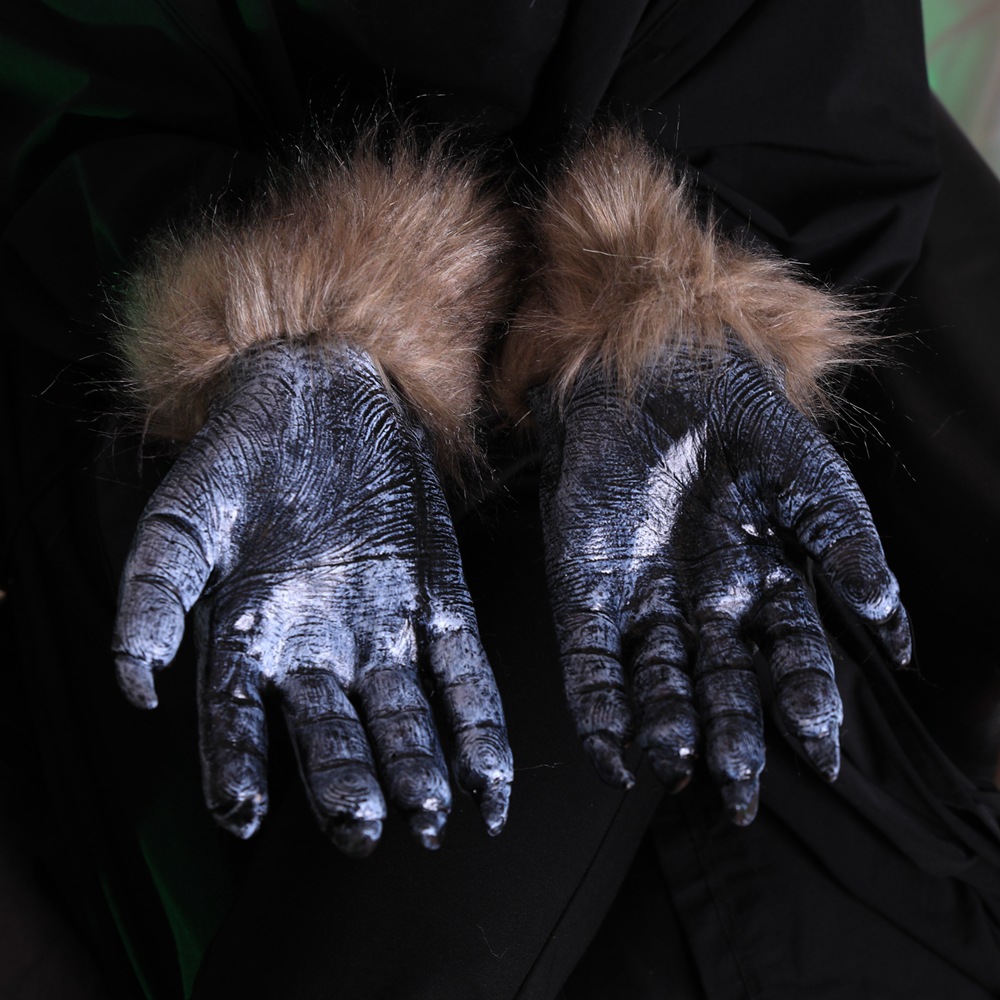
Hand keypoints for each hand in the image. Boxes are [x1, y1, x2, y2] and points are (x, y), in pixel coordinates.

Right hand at [113, 341, 512, 855]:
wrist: (321, 392)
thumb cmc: (244, 454)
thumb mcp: (187, 511)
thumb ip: (155, 592)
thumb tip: (133, 680)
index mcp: (251, 638)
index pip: (239, 721)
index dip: (236, 767)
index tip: (241, 814)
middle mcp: (320, 651)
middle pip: (332, 734)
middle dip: (348, 785)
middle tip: (364, 826)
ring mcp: (385, 632)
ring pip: (403, 719)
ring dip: (419, 770)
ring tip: (430, 814)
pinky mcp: (442, 606)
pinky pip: (465, 677)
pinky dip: (479, 729)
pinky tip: (491, 781)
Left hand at [534, 344, 909, 823]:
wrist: (655, 362)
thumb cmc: (738, 413)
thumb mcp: (809, 478)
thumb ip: (849, 550)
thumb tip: (897, 632)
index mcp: (761, 579)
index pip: (788, 659)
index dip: (805, 707)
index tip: (820, 754)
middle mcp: (702, 601)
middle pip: (721, 685)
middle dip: (734, 737)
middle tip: (742, 789)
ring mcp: (641, 598)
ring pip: (656, 682)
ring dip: (666, 728)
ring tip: (679, 766)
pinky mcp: (584, 589)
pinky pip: (588, 661)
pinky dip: (597, 708)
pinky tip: (611, 750)